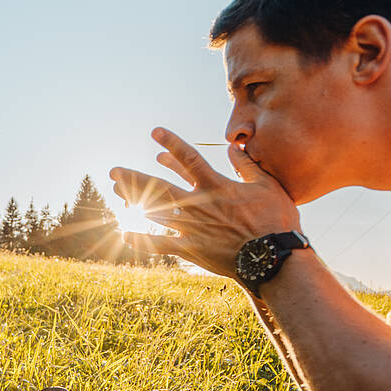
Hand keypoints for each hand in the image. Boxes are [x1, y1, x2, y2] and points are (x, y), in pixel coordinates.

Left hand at [109, 127, 300, 276]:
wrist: (272, 257)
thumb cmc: (275, 221)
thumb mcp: (267, 185)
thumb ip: (247, 165)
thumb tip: (234, 146)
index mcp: (215, 186)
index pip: (188, 159)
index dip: (171, 143)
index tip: (154, 132)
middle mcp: (197, 204)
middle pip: (158, 186)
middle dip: (134, 177)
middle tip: (114, 171)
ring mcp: (190, 227)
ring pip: (154, 211)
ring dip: (134, 199)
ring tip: (117, 191)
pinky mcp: (190, 249)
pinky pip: (160, 244)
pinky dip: (141, 240)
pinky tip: (123, 234)